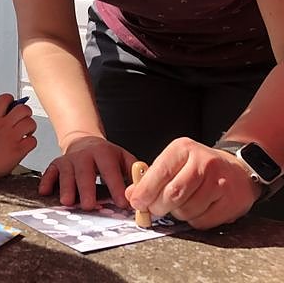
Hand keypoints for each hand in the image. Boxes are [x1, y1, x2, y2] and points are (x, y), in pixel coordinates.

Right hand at [0, 94, 36, 178]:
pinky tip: (25, 145)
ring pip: (31, 123)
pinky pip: (33, 141)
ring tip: (26, 133)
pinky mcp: (18, 150)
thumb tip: (7, 117)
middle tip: (23, 119)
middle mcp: (4, 126)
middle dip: (26, 113)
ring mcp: (12, 137)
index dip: (11, 99)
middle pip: (23, 109)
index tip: (12, 104)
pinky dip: (30, 142)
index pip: (5, 99)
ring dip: (30, 127)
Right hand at [38, 135, 135, 209]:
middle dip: (87, 190)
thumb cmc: (105, 155)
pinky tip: (45, 191)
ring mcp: (68, 159)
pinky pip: (50, 172)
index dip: (116, 186)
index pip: (110, 170)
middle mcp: (84, 155)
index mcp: (103, 152)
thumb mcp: (123, 157)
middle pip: (84, 172)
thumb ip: (134, 172)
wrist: (83, 140)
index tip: (121, 203)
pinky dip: (46, 181)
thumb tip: (143, 188)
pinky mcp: (56, 163)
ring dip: (66, 188)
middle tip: (89, 206)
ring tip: (68, 202)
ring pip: (66, 173)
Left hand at [125, 137, 261, 229]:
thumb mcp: (174, 161)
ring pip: (187, 210)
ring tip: (179, 205)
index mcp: (184, 148)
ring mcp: (220, 182)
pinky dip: (194, 220)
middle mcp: (204, 162)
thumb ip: (151, 177)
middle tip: (154, 209)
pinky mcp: (232, 202)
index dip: (145, 191)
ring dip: (177, 214)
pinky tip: (197, 209)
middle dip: (158, 206)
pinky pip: (203, 221)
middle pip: (173, 194)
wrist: (237, 169)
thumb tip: (131, 194)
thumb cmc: (199, 166)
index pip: (160, 172)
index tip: (136, 202)